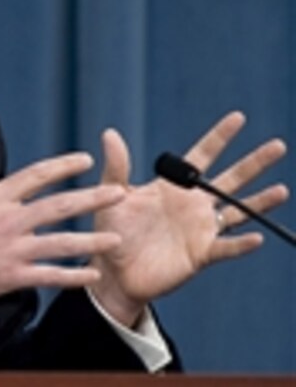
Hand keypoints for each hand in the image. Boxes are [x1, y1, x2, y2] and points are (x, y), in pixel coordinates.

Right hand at [0, 147, 125, 317]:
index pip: (36, 175)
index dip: (63, 166)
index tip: (85, 160)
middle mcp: (7, 220)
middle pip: (58, 206)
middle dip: (92, 198)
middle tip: (119, 193)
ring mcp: (11, 249)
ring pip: (61, 243)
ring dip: (92, 241)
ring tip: (117, 240)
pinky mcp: (10, 276)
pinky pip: (48, 276)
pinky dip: (72, 276)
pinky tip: (91, 275)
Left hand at [89, 111, 288, 327]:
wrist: (113, 271)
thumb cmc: (112, 230)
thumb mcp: (112, 194)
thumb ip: (116, 166)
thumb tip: (110, 133)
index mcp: (173, 187)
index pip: (201, 156)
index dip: (219, 137)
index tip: (238, 117)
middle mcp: (193, 205)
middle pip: (230, 180)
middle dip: (253, 163)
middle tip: (278, 145)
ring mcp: (200, 229)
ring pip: (237, 212)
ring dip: (259, 201)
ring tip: (281, 190)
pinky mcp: (200, 254)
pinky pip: (225, 247)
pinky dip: (241, 243)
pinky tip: (257, 236)